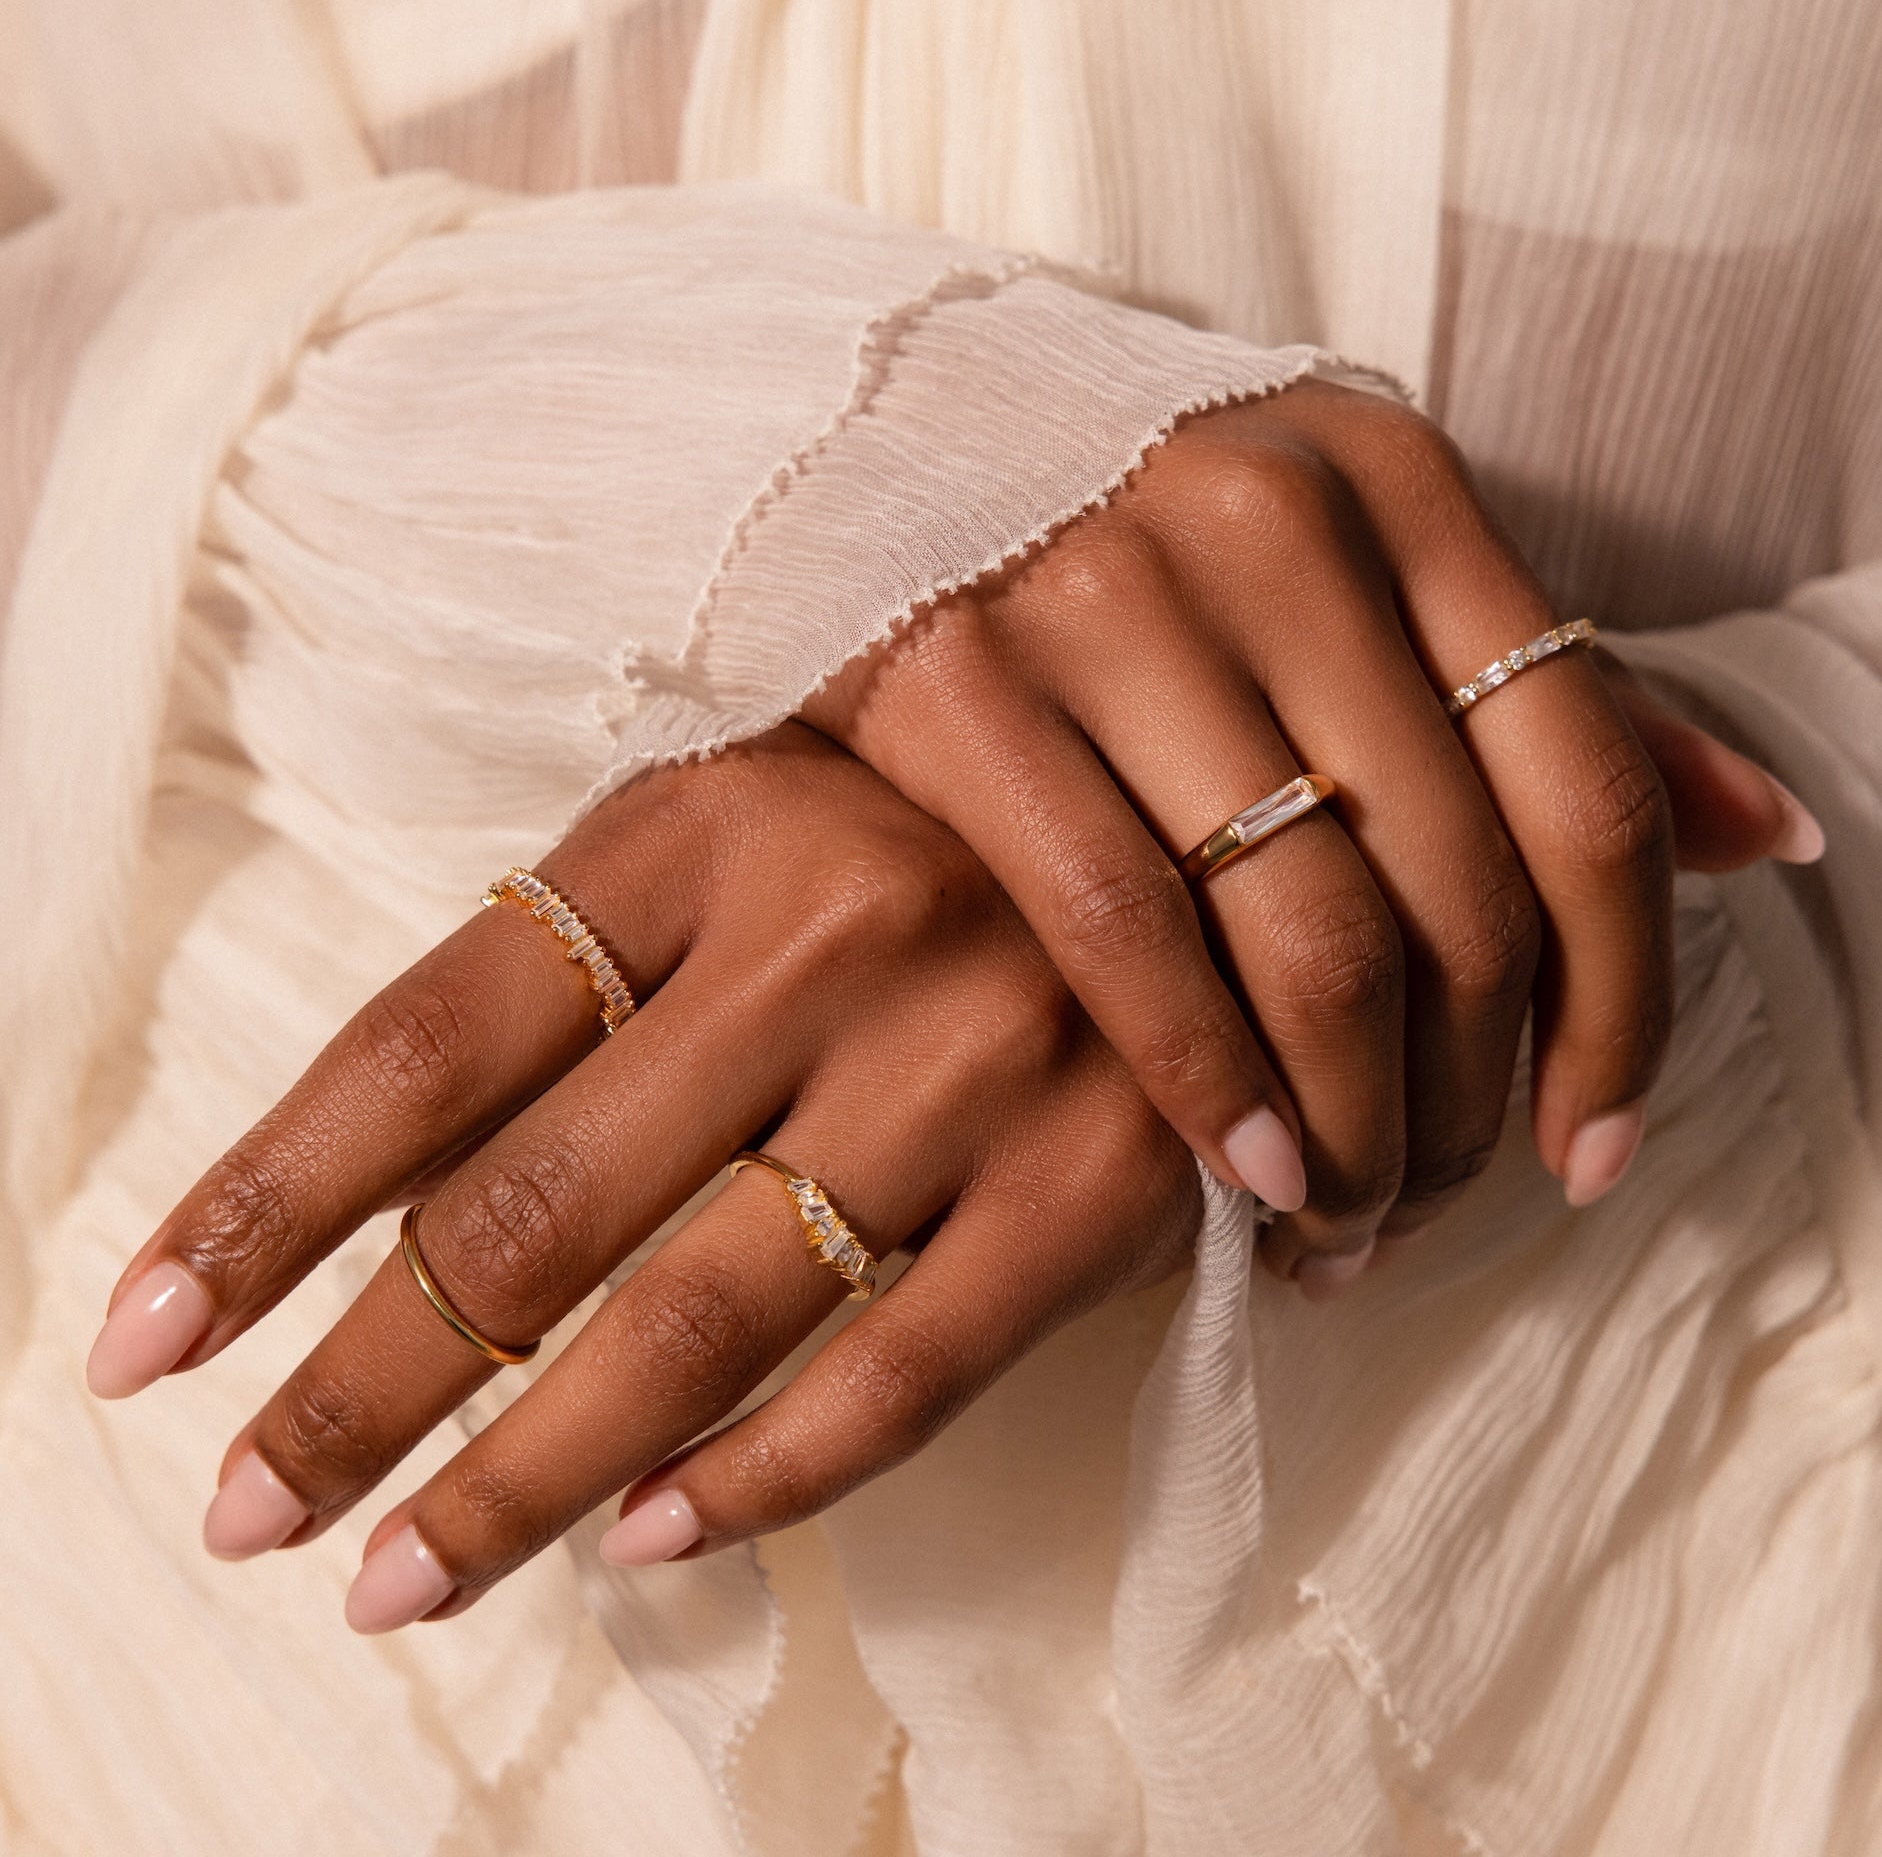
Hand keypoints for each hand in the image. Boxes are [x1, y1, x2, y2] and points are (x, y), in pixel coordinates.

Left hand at [85, 727, 1198, 1628]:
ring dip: (522, 1479)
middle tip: (243, 1515)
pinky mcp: (1096, 1180)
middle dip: (361, 1386)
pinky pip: (901, 1374)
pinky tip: (646, 1542)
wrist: (1216, 841)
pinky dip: (759, 1479)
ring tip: (396, 1579)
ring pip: (696, 1316)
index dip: (269, 1204)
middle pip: (534, 1205)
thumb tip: (368, 1195)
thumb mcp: (748, 838)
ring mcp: (975, 1057)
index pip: (431, 1035)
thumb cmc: (936, 839)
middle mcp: (832, 927)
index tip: (146, 1344)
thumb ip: (585, 973)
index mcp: (706, 820)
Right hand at [808, 379, 1821, 1279]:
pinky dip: (1203, 1074)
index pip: (1584, 782)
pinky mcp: (956, 675)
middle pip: (1454, 889)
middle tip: (1426, 1206)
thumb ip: (1545, 694)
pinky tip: (1238, 1169)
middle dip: (1461, 1101)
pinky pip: (1122, 924)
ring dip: (1348, 1121)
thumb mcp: (1358, 566)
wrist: (863, 444)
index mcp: (1398, 487)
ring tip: (1337, 1215)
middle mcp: (1270, 525)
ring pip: (1305, 928)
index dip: (1621, 1004)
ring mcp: (1105, 596)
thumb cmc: (1140, 540)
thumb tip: (1763, 836)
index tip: (1592, 1146)